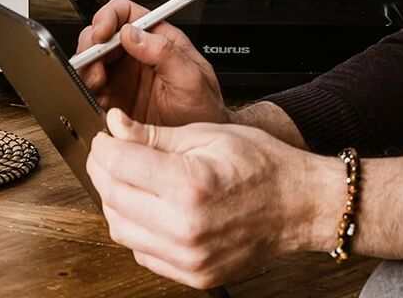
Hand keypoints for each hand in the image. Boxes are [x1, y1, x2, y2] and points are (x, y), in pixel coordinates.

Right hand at [75, 0, 227, 125]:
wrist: (198, 148)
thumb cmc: (203, 109)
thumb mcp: (192, 78)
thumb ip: (165, 52)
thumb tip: (133, 33)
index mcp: (156, 38)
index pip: (126, 13)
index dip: (109, 16)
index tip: (103, 32)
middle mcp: (136, 54)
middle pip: (101, 34)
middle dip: (91, 44)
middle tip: (94, 61)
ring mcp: (122, 77)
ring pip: (91, 60)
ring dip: (87, 68)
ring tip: (97, 82)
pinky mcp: (113, 100)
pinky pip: (90, 89)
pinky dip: (86, 91)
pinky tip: (98, 99)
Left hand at [87, 107, 341, 289]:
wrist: (300, 205)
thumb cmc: (262, 165)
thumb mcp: (206, 134)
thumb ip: (153, 134)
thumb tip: (116, 125)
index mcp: (189, 186)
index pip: (119, 164)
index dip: (104, 145)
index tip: (105, 134)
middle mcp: (185, 228)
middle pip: (112, 197)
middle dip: (103, 169)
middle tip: (110, 150)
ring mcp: (189, 258)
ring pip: (120, 229)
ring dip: (114, 199)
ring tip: (128, 175)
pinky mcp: (193, 276)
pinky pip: (142, 252)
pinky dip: (134, 227)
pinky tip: (146, 204)